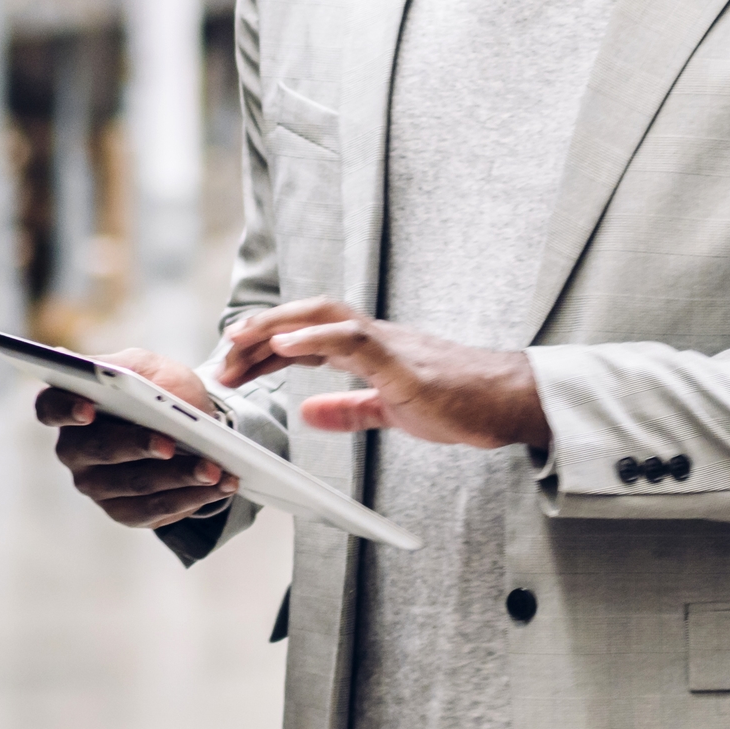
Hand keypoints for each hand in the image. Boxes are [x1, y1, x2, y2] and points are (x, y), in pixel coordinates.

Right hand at [34, 347, 242, 529]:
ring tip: (214, 469)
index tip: (88, 408)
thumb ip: (129, 368)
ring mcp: (97, 486)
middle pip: (98, 451)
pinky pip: (155, 510)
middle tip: (171, 444)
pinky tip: (220, 485)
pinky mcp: (125, 512)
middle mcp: (75, 451)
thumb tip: (110, 374)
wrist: (190, 424)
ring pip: (134, 485)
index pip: (50, 407)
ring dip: (178, 477)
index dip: (65, 409)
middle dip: (137, 446)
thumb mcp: (148, 367)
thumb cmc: (160, 389)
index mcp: (70, 406)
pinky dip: (192, 498)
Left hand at [220, 299, 550, 450]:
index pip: (306, 339)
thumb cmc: (459, 401)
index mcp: (369, 351)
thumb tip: (309, 410)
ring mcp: (387, 344)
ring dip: (277, 326)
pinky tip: (285, 345)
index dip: (265, 348)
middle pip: (305, 318)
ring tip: (240, 338)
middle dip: (260, 332)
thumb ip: (349, 409)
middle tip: (222, 354)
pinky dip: (315, 337)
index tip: (234, 364)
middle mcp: (373, 337)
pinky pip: (353, 339)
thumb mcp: (390, 411)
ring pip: (322, 316)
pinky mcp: (402, 361)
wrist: (506, 402)